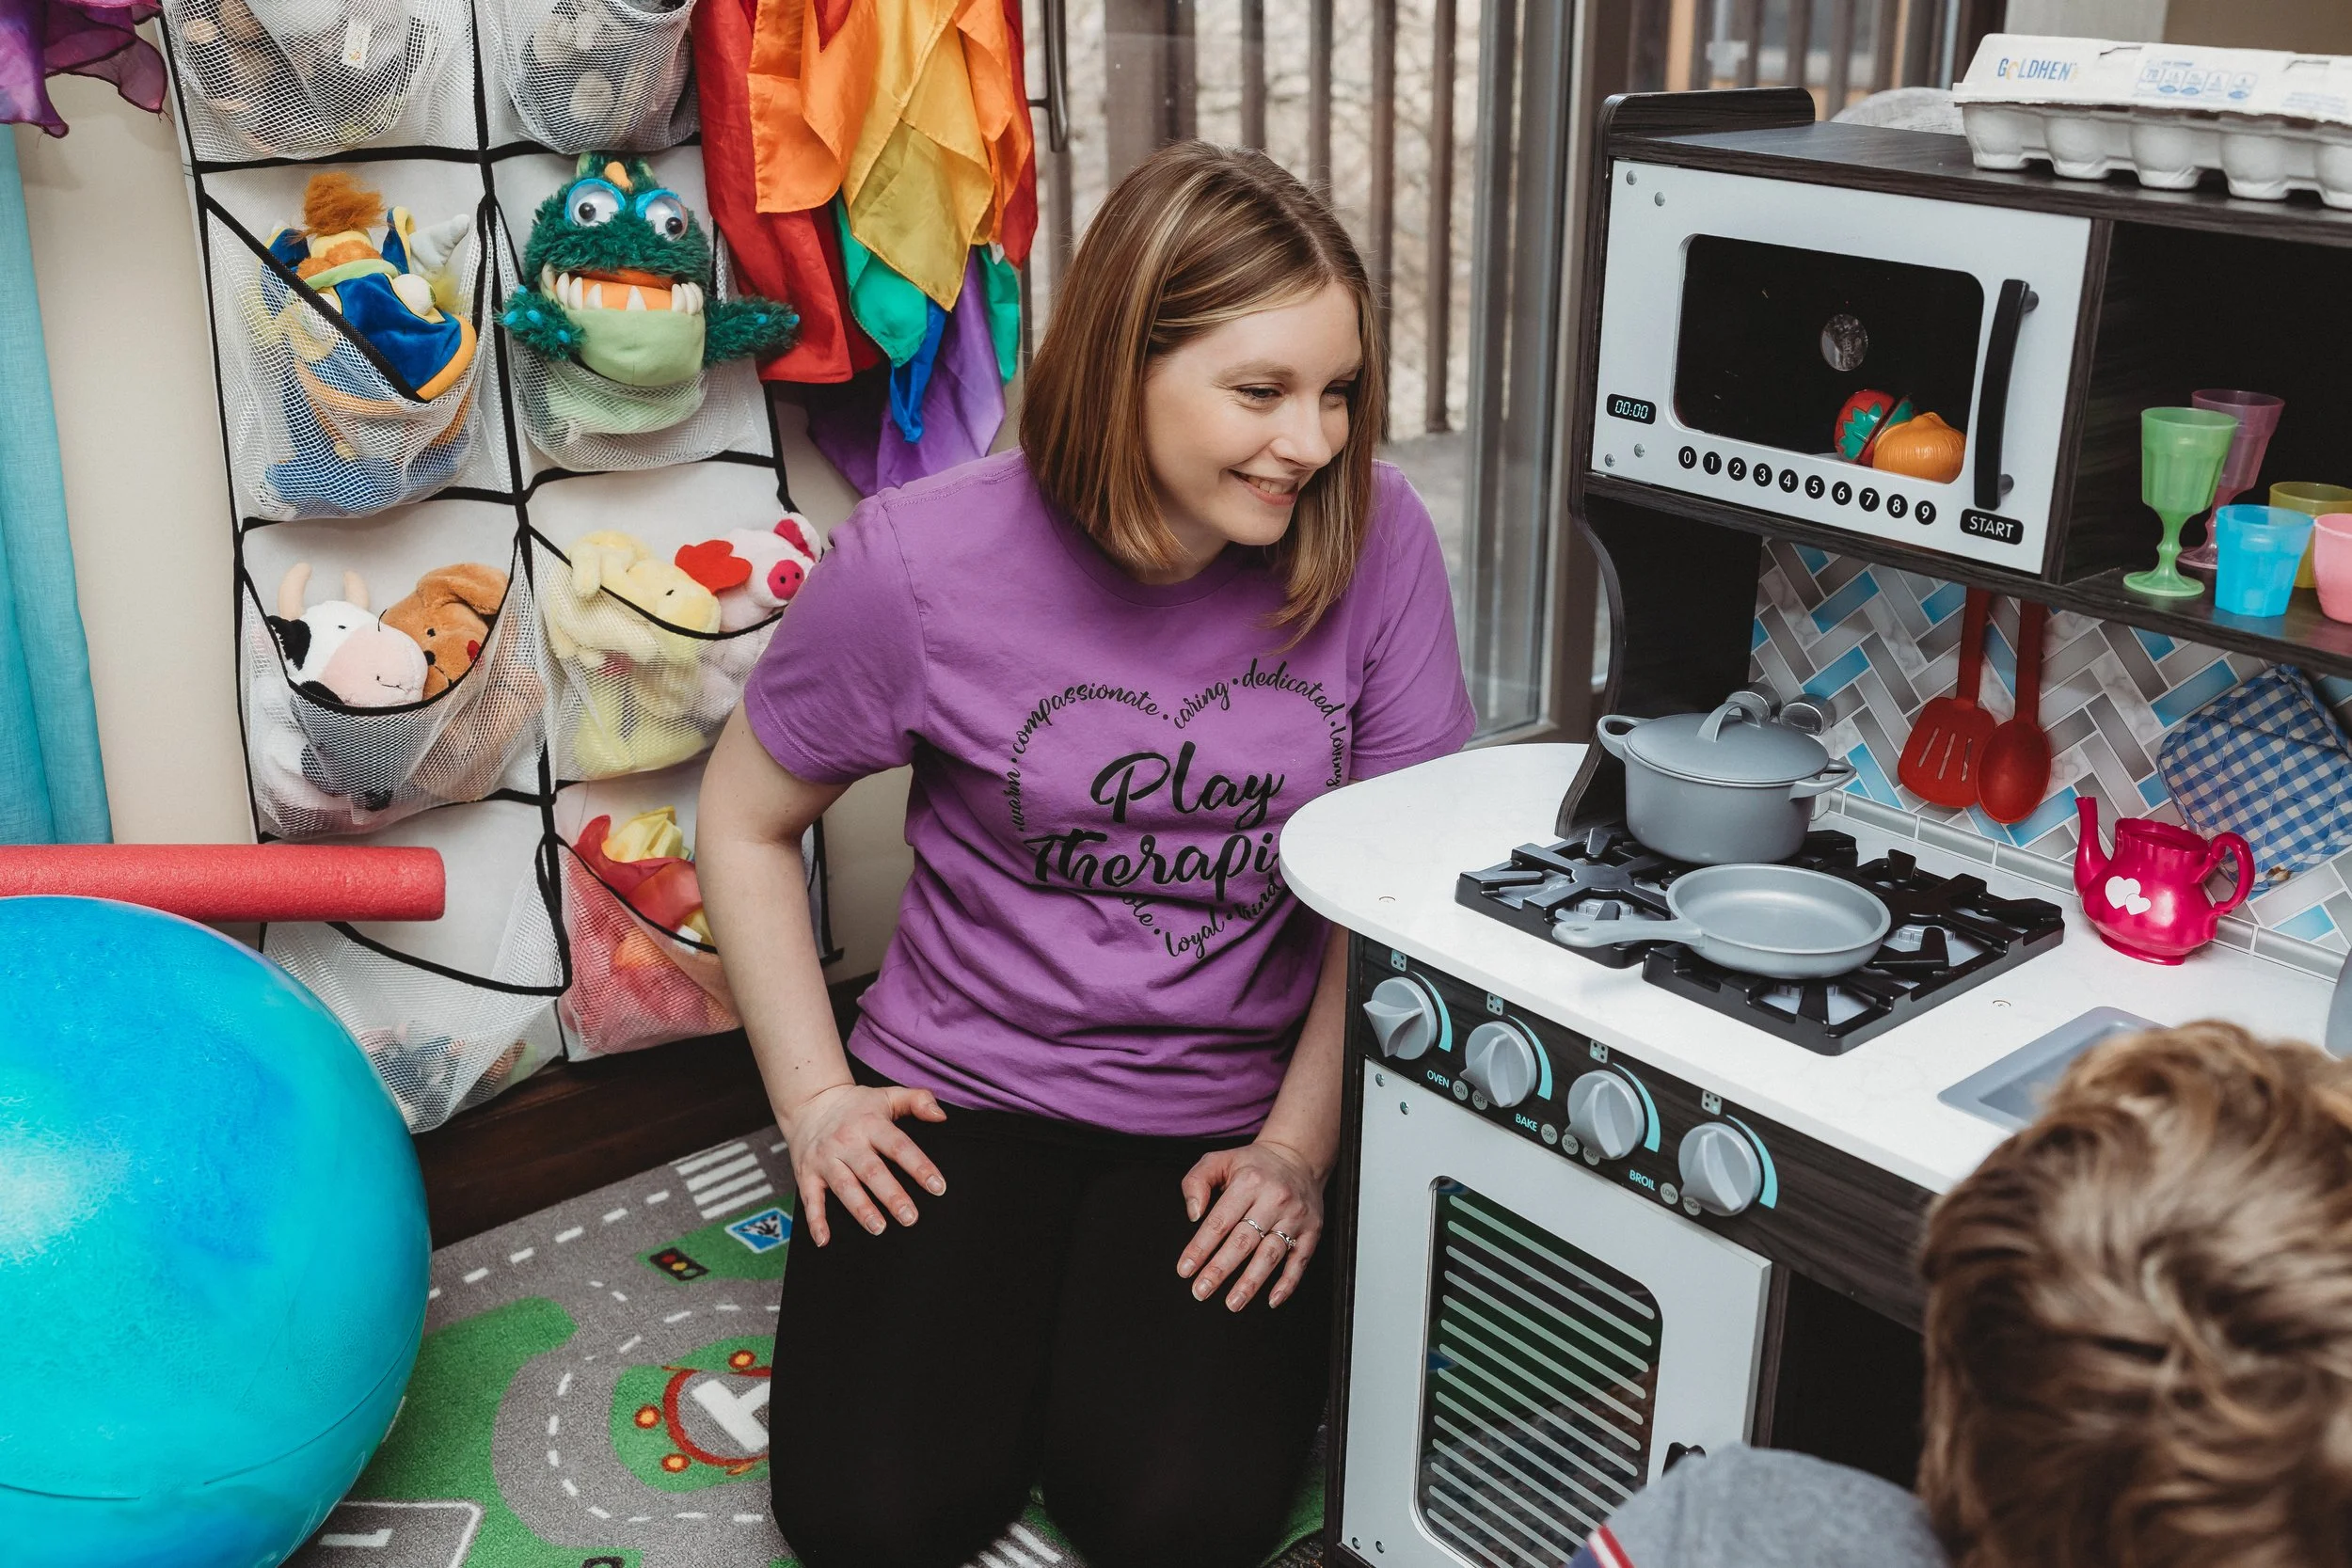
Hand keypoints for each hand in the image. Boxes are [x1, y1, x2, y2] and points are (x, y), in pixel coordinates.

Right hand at [776, 1082, 946, 1245]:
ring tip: (879, 1228)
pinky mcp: (807, 1174)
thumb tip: (941, 1115)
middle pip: (872, 1171)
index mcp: (871, 1124)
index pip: (899, 1146)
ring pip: (844, 1187)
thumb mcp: (887, 1095)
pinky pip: (810, 1199)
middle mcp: (847, 1142)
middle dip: (892, 1195)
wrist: (809, 1102)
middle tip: (911, 1217)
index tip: (938, 1187)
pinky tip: (824, 1240)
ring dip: (861, 1209)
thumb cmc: (856, 1105)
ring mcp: (826, 1159)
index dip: (919, 1167)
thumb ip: (918, 1100)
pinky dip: (815, 1220)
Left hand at [1176, 1139, 1323, 1310]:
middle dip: (1220, 1270)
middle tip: (1201, 1291)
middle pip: (1243, 1241)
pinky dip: (1287, 1283)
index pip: (1220, 1221)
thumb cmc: (1253, 1165)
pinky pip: (1300, 1261)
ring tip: (1232, 1303)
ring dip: (1251, 1282)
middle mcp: (1274, 1199)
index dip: (1201, 1248)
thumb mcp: (1219, 1160)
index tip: (1185, 1269)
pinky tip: (1272, 1299)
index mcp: (1249, 1182)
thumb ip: (1196, 1182)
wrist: (1298, 1157)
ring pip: (1270, 1254)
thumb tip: (1193, 1215)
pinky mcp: (1312, 1230)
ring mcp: (1295, 1216)